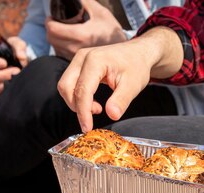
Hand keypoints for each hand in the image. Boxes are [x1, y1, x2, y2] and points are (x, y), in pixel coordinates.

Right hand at [0, 36, 27, 92]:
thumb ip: (19, 47)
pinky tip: (18, 83)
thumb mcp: (17, 44)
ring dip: (9, 81)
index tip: (4, 63)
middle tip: (17, 70)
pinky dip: (11, 88)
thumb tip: (21, 57)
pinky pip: (2, 93)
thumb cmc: (14, 52)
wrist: (21, 64)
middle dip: (4, 74)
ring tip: (19, 75)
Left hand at [46, 0, 126, 59]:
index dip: (50, 21)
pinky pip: (61, 54)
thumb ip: (85, 2)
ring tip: (64, 31)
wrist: (123, 53)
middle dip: (51, 29)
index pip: (53, 29)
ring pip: (55, 47)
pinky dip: (61, 46)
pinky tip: (69, 40)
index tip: (52, 16)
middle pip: (51, 39)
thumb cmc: (112, 33)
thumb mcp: (100, 13)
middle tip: (56, 22)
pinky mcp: (76, 64)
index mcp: (80, 35)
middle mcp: (75, 48)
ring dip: (55, 38)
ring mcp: (74, 57)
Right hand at [58, 27, 183, 131]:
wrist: (138, 52)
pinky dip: (77, 96)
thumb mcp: (133, 85)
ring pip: (65, 86)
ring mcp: (78, 59)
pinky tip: (93, 102)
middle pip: (66, 87)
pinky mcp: (78, 64)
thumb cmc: (136, 66)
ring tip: (97, 107)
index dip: (83, 112)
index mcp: (95, 61)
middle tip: (96, 115)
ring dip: (76, 102)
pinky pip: (70, 83)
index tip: (87, 128)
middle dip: (77, 107)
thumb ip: (121, 100)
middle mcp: (82, 57)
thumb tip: (112, 115)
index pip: (82, 90)